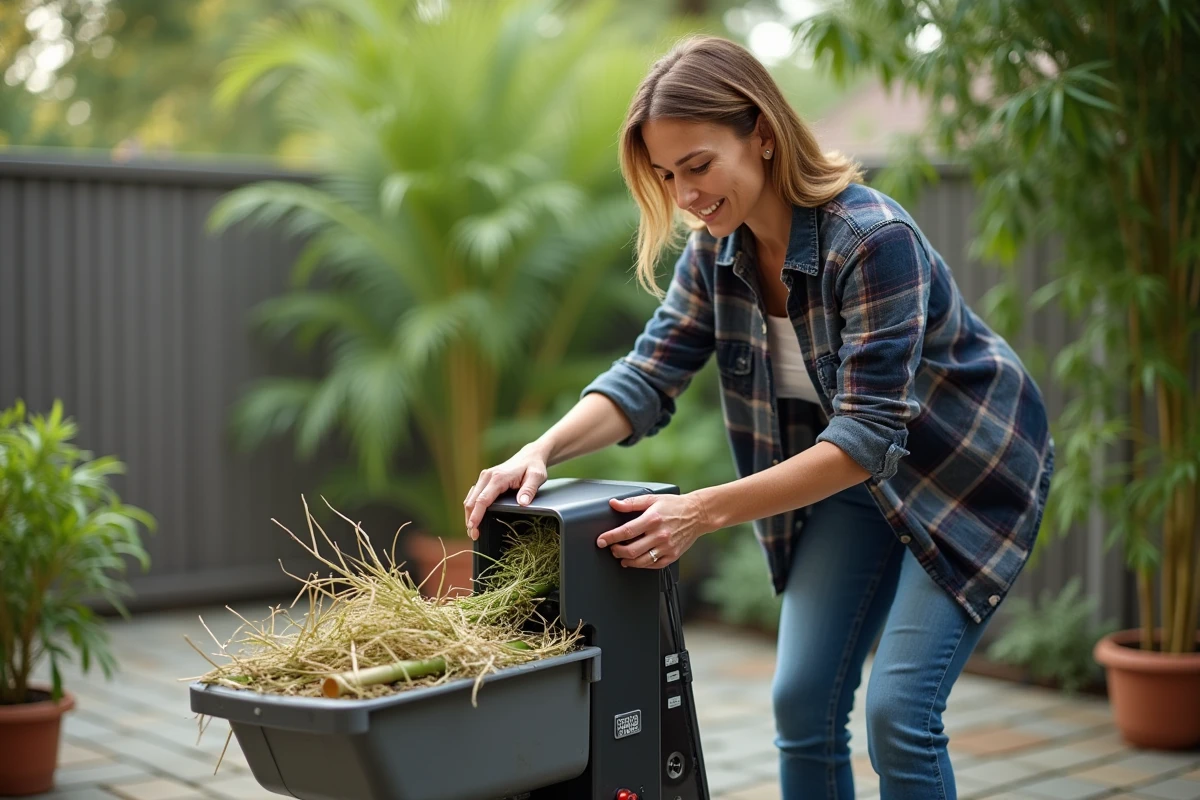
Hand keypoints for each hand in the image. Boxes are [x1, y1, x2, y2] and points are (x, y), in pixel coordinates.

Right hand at [463, 444, 548, 539]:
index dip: (476, 515)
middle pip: (471, 500)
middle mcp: (487, 476)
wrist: (530, 456)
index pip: (482, 500)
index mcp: (498, 477)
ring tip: (473, 531)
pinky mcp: (484, 480)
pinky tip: (474, 518)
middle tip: (474, 536)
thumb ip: (529, 490)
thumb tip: (522, 503)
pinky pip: (474, 495)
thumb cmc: (534, 467)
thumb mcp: (536, 477)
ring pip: (470, 498)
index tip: (473, 528)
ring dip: (469, 514)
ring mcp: (484, 478)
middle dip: (470, 519)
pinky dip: (472, 507)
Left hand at [596, 492, 711, 568]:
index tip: (601, 541)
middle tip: (611, 548)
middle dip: (616, 551)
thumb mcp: (652, 499)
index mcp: (652, 519)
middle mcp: (659, 535)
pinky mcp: (672, 556)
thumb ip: (631, 503)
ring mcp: (667, 547)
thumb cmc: (675, 506)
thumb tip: (614, 503)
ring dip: (627, 561)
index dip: (610, 538)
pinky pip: (653, 565)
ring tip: (621, 556)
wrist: (697, 514)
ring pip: (641, 561)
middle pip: (631, 550)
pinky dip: (641, 565)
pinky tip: (636, 560)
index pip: (626, 531)